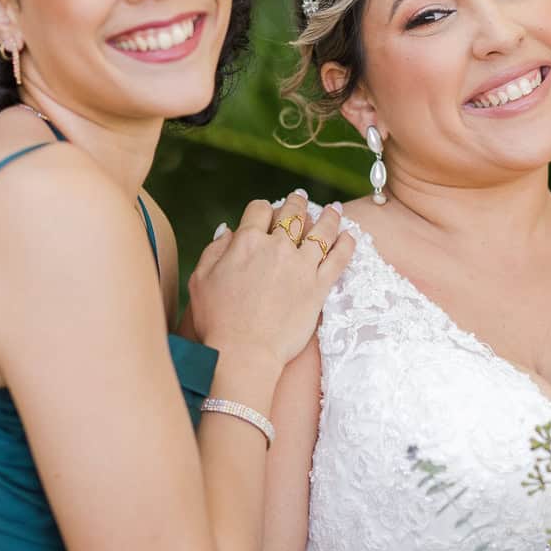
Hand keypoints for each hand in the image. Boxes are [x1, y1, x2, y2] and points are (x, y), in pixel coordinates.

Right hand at [186, 192, 353, 368]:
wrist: (244, 352)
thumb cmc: (217, 320)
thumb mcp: (201, 279)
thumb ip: (215, 249)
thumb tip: (228, 230)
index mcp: (247, 242)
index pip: (259, 209)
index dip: (262, 208)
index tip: (266, 212)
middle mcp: (277, 248)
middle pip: (293, 214)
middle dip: (297, 203)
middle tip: (300, 198)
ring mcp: (301, 266)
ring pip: (321, 231)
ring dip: (328, 216)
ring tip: (333, 209)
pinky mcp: (318, 287)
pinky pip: (339, 259)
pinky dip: (346, 244)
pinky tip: (350, 236)